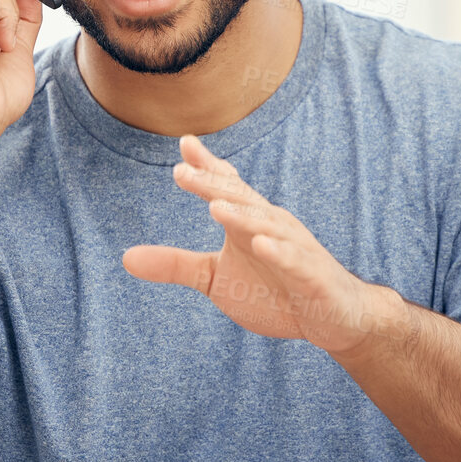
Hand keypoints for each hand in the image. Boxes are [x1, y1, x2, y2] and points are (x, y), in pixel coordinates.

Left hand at [120, 135, 407, 357]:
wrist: (335, 318)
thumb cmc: (276, 291)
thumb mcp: (215, 279)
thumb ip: (175, 265)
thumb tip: (124, 257)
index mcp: (250, 222)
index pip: (227, 188)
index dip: (206, 167)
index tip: (183, 143)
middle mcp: (273, 227)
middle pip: (241, 200)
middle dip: (213, 185)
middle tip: (182, 171)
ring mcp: (296, 250)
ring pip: (267, 227)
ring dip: (242, 215)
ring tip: (214, 206)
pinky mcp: (313, 276)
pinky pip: (295, 262)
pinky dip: (279, 253)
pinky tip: (261, 245)